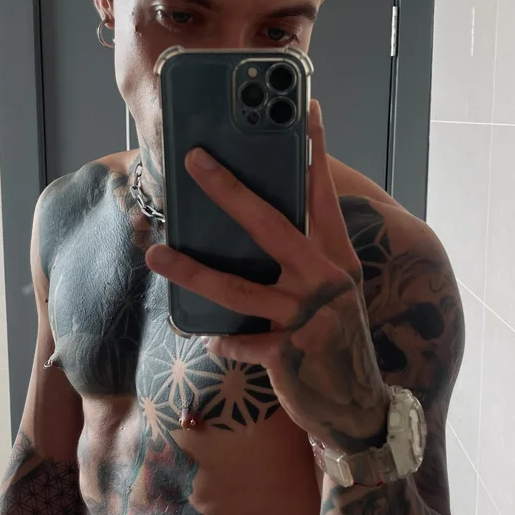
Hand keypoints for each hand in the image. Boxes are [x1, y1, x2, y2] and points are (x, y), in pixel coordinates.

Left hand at [145, 100, 388, 452]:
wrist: (358, 406)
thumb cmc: (335, 340)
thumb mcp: (332, 294)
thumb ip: (302, 262)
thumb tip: (249, 229)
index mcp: (337, 259)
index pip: (322, 196)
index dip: (315, 151)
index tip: (307, 108)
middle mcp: (326, 280)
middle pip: (270, 226)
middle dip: (229, 190)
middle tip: (193, 160)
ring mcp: (308, 317)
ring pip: (237, 288)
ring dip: (190, 271)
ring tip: (156, 256)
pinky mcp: (289, 353)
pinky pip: (238, 340)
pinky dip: (224, 341)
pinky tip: (214, 341)